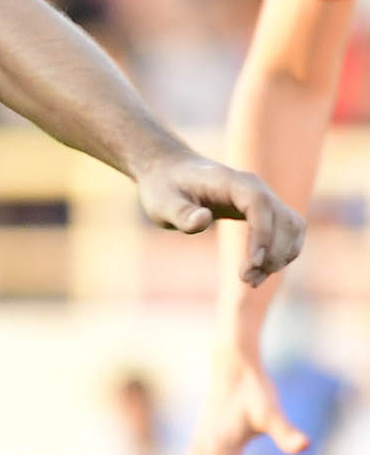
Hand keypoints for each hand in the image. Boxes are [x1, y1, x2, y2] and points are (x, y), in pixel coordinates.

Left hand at [134, 153, 304, 284]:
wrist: (170, 174)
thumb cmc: (164, 188)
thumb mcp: (161, 202)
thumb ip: (180, 213)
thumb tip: (202, 220)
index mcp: (231, 181)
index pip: (259, 204)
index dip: (263, 234)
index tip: (254, 262)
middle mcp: (254, 187)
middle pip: (283, 219)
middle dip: (272, 252)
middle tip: (246, 279)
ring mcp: (264, 198)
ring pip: (291, 227)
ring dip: (281, 256)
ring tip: (252, 280)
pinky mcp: (265, 212)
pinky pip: (288, 232)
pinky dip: (282, 253)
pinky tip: (261, 272)